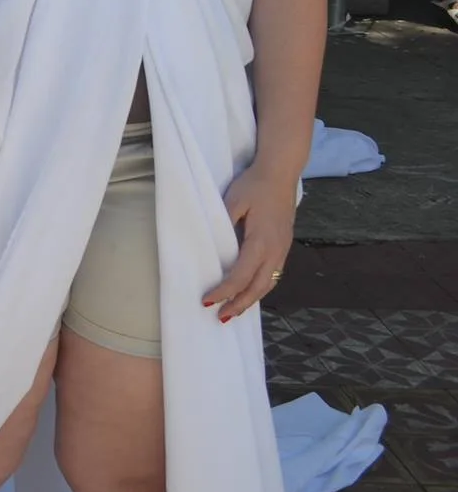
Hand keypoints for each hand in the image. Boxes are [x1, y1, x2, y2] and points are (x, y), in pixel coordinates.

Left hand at [204, 163, 298, 321]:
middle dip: (239, 305)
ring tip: (234, 311)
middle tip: (221, 318)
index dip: (224, 291)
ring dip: (251, 299)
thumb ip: (223, 224)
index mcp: (262, 241)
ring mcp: (282, 249)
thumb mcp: (233, 200)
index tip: (207, 300)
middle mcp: (276, 250)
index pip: (241, 275)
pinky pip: (273, 273)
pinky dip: (260, 287)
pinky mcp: (283, 245)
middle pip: (258, 287)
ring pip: (268, 283)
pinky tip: (249, 292)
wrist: (281, 173)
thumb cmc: (254, 185)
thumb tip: (213, 247)